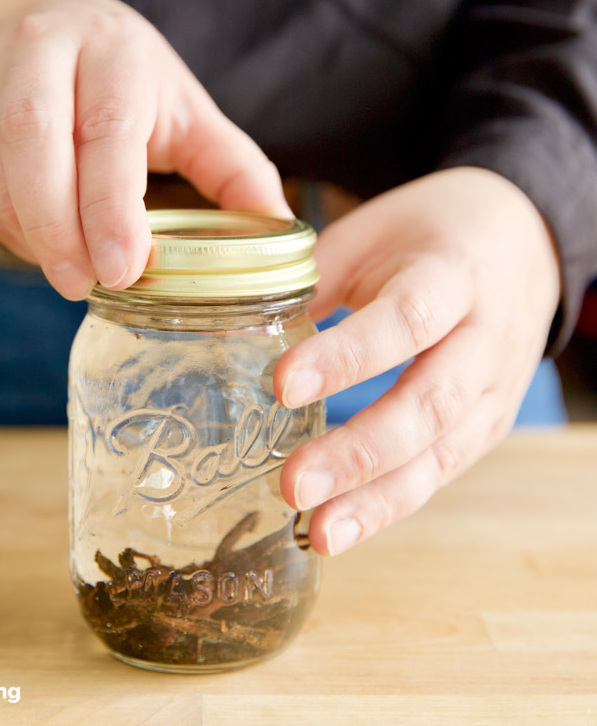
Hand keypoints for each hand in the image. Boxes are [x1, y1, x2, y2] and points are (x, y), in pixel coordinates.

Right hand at [0, 0, 289, 297]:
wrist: (30, 17)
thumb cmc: (119, 74)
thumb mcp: (184, 107)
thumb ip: (234, 166)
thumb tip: (285, 230)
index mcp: (112, 52)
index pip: (106, 131)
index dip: (110, 207)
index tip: (124, 269)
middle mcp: (39, 52)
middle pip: (34, 144)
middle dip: (60, 228)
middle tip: (87, 286)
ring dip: (31, 234)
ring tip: (69, 271)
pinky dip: (5, 224)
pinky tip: (39, 243)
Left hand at [274, 168, 560, 554]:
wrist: (525, 243)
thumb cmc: (432, 234)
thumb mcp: (375, 232)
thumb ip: (313, 273)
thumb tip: (238, 308)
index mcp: (452, 273)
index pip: (406, 319)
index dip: (347, 356)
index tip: (282, 386)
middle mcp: (484, 338)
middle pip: (429, 403)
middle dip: (359, 451)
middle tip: (293, 484)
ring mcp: (495, 388)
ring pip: (441, 451)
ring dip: (377, 498)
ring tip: (319, 531)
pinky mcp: (489, 422)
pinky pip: (443, 469)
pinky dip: (393, 502)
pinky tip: (344, 526)